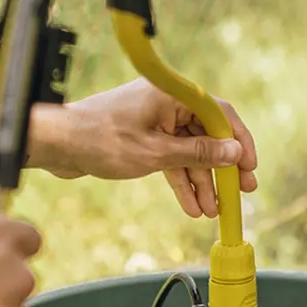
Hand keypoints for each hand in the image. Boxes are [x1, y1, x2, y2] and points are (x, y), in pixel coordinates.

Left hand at [39, 78, 257, 218]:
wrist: (57, 145)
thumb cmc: (101, 140)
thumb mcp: (156, 153)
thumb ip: (198, 154)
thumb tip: (233, 153)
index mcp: (173, 95)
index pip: (221, 114)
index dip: (239, 142)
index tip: (249, 168)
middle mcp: (167, 103)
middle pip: (207, 135)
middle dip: (221, 169)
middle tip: (238, 194)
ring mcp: (154, 120)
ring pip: (188, 152)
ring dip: (200, 182)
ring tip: (211, 211)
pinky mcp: (142, 137)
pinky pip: (170, 158)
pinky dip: (179, 180)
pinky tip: (190, 206)